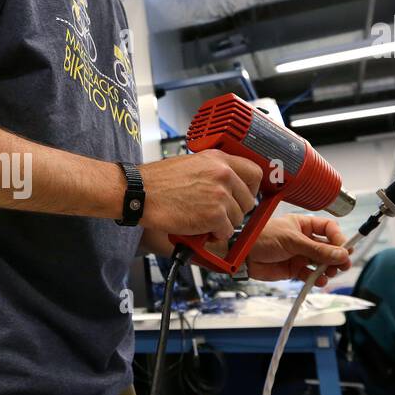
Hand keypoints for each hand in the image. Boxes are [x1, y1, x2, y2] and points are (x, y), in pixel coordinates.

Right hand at [139, 151, 262, 240]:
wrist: (139, 193)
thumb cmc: (157, 181)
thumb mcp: (191, 164)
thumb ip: (213, 171)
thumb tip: (229, 186)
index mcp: (218, 159)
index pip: (255, 172)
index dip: (251, 189)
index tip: (244, 196)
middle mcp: (223, 174)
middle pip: (248, 201)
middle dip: (234, 211)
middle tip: (216, 213)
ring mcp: (220, 194)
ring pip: (237, 219)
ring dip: (221, 224)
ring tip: (201, 219)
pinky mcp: (215, 215)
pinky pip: (226, 232)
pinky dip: (213, 235)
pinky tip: (198, 228)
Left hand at [246, 214, 351, 286]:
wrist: (242, 255)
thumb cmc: (262, 238)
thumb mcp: (292, 241)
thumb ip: (317, 249)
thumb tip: (342, 254)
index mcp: (304, 225)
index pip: (329, 229)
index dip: (338, 238)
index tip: (344, 248)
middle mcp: (305, 240)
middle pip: (329, 248)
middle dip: (337, 257)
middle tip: (343, 265)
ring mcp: (300, 255)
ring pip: (322, 263)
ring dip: (329, 269)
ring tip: (329, 274)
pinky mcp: (294, 270)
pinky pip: (311, 275)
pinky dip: (317, 279)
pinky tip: (319, 281)